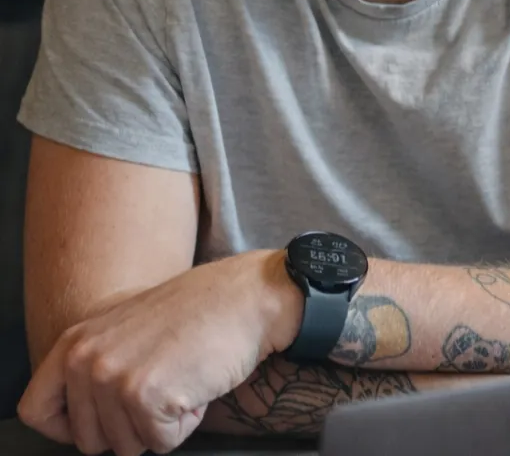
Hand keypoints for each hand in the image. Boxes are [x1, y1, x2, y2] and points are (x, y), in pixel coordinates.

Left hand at [17, 249, 303, 455]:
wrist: (246, 296)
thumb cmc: (198, 311)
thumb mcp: (128, 326)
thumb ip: (96, 362)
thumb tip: (80, 414)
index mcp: (76, 340)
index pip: (35, 410)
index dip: (68, 428)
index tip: (103, 419)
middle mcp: (86, 359)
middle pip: (89, 442)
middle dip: (131, 426)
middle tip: (163, 381)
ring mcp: (113, 377)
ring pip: (128, 447)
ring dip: (162, 423)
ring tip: (181, 375)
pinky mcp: (145, 396)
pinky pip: (161, 444)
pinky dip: (185, 423)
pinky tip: (195, 382)